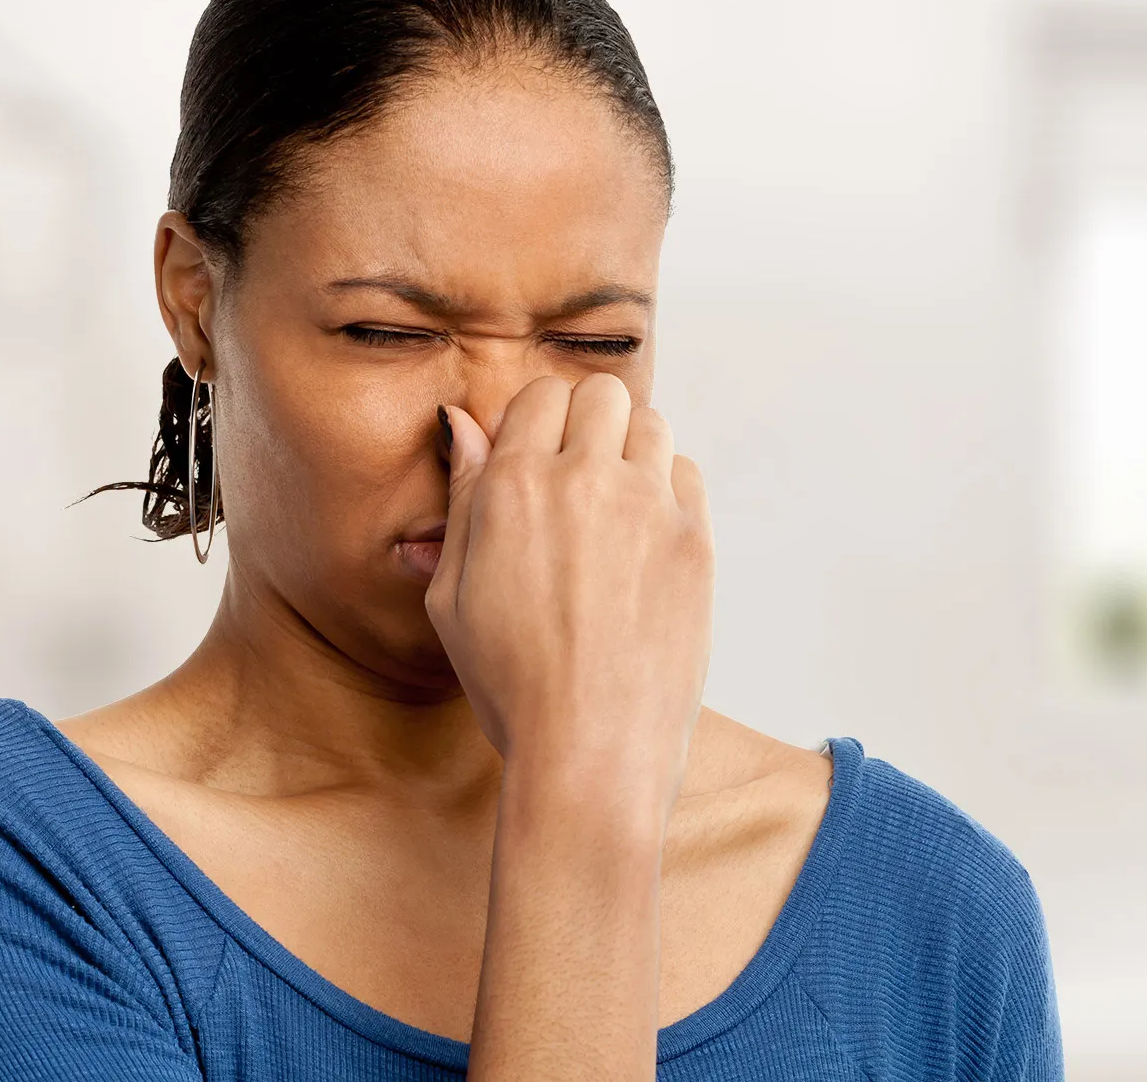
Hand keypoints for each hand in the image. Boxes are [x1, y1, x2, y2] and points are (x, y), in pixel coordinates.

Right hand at [425, 372, 713, 822]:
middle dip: (584, 423)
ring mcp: (650, 508)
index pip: (539, 395)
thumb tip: (466, 425)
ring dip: (629, 448)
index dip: (534, 424)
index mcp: (516, 487)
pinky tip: (641, 539)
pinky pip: (685, 475)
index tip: (532, 460)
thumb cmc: (511, 684)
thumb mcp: (451, 595)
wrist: (590, 752)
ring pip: (651, 424)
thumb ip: (464, 498)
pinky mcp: (696, 542)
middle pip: (601, 394)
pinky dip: (665, 489)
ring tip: (610, 505)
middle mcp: (587, 481)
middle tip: (572, 477)